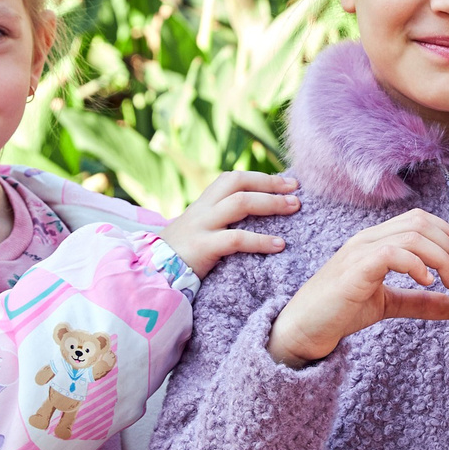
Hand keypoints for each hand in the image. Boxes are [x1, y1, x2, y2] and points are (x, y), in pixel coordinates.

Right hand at [159, 171, 300, 276]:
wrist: (152, 272)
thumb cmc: (182, 253)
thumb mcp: (199, 229)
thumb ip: (220, 220)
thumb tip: (257, 216)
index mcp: (204, 202)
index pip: (234, 178)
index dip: (262, 177)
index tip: (288, 182)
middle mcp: (203, 208)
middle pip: (238, 182)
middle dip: (270, 184)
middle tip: (296, 191)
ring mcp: (202, 226)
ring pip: (240, 203)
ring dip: (271, 204)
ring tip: (294, 208)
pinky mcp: (203, 247)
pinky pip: (236, 239)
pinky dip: (261, 240)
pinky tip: (279, 245)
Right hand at [267, 210, 448, 365]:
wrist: (304, 328)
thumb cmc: (340, 311)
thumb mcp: (389, 303)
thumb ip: (419, 301)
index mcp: (376, 240)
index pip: (420, 220)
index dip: (447, 239)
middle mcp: (368, 238)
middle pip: (420, 221)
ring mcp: (360, 250)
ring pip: (412, 234)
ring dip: (440, 258)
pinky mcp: (355, 269)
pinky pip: (393, 253)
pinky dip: (417, 265)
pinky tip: (427, 283)